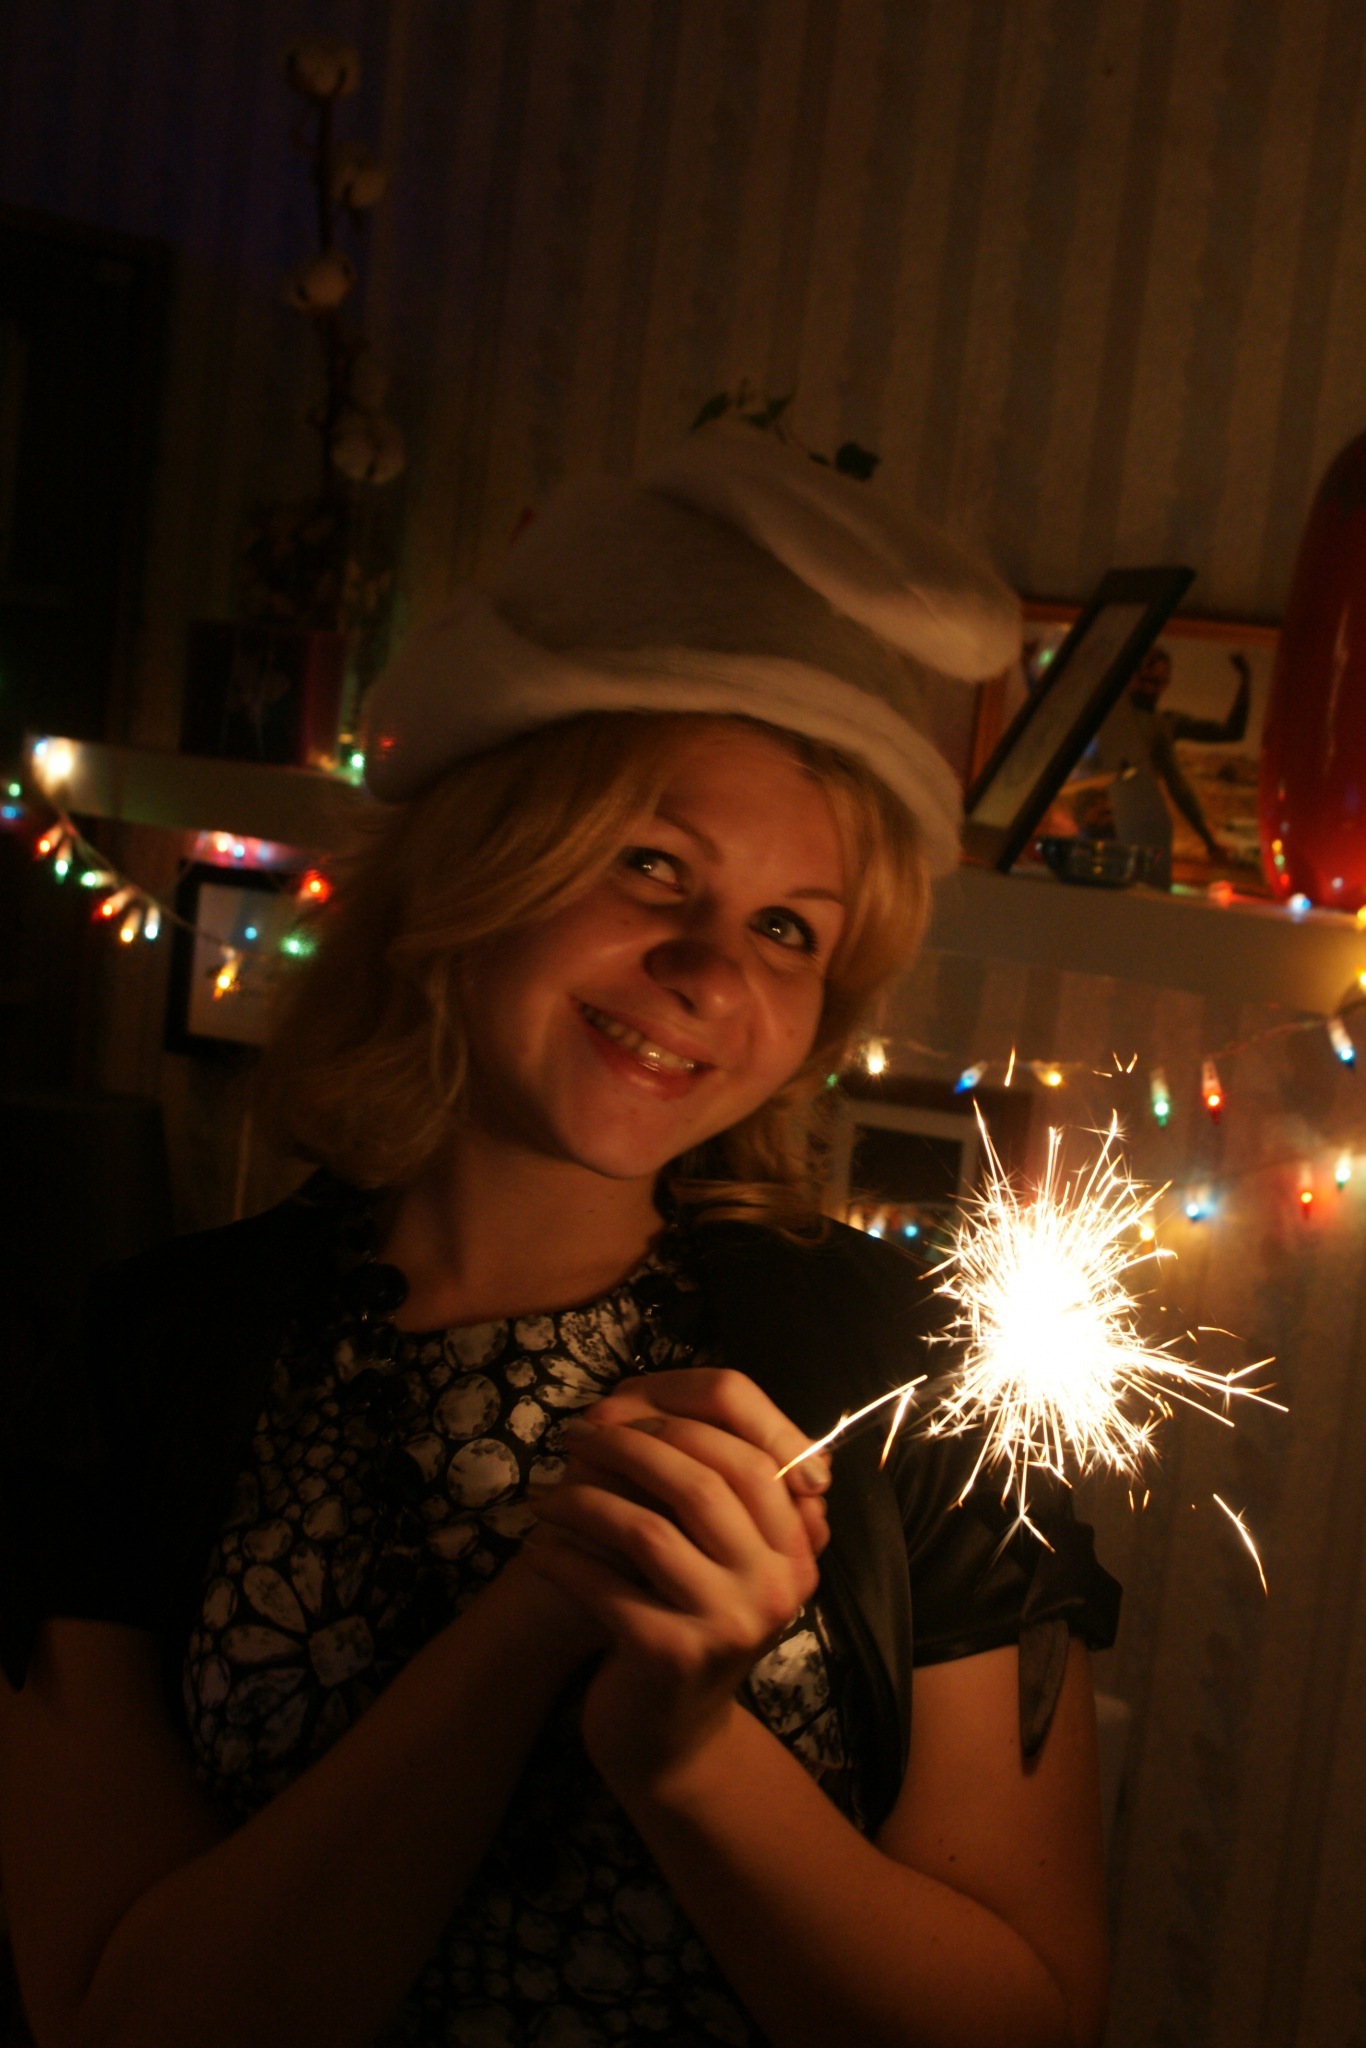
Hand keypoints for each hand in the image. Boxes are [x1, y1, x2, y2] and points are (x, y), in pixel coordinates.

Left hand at [522, 1370, 829, 1796]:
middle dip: (628, 1446)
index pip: (756, 1451)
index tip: (620, 1408)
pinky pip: (605, 1586)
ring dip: (582, 1502)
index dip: (684, 1419)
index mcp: (797, 1545)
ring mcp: (732, 1623)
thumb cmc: (682, 1616)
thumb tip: (626, 1400)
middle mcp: (779, 1582)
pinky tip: (537, 1549)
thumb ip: (703, 1480)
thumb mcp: (710, 1549)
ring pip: (647, 1530)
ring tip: (544, 1496)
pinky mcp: (676, 1656)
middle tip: (574, 1436)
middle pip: (704, 1481)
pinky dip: (563, 1560)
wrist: (669, 1734)